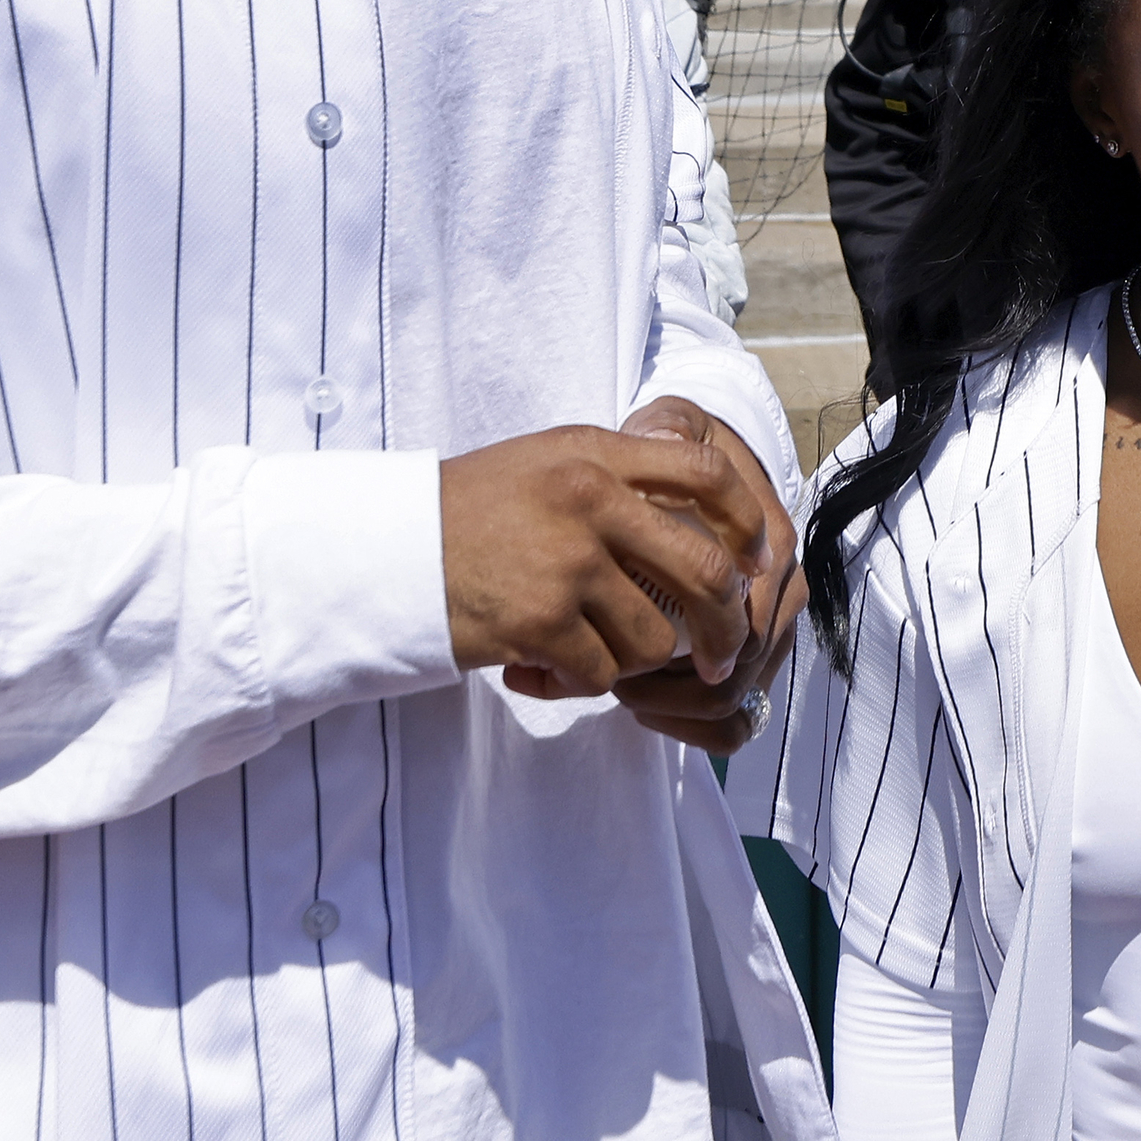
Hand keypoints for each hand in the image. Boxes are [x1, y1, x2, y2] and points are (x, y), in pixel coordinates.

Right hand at [434, 420, 770, 698]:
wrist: (385, 549)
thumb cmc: (467, 511)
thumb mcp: (546, 463)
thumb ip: (617, 474)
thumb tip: (698, 505)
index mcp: (595, 454)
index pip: (706, 472)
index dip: (746, 522)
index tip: (754, 560)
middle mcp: (590, 501)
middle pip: (704, 571)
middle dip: (725, 626)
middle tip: (721, 655)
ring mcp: (567, 563)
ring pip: (654, 638)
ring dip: (632, 660)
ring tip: (588, 652)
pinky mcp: (540, 623)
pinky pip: (601, 675)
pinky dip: (581, 685)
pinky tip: (543, 672)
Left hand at [605, 399, 804, 750]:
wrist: (697, 459)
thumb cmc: (676, 451)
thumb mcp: (668, 427)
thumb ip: (666, 431)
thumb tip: (660, 442)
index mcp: (771, 543)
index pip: (744, 623)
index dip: (683, 653)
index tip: (623, 650)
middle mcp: (783, 589)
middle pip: (741, 672)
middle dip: (673, 690)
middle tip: (613, 681)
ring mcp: (774, 626)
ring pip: (739, 704)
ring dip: (678, 710)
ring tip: (621, 692)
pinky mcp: (757, 655)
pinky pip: (738, 720)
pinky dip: (692, 730)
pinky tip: (646, 710)